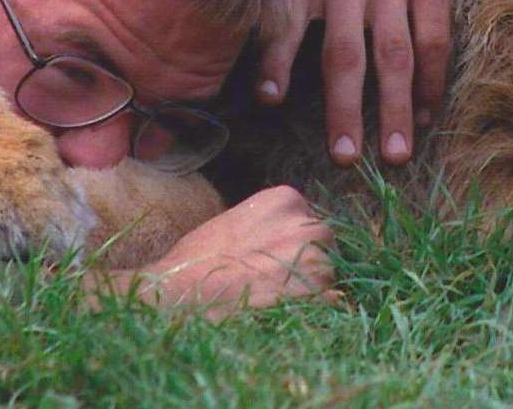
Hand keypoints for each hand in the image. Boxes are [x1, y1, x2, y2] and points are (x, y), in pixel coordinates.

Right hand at [112, 186, 335, 318]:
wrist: (183, 294)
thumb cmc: (199, 261)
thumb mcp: (236, 223)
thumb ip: (268, 227)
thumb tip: (283, 243)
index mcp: (288, 200)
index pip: (305, 222)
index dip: (288, 245)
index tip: (268, 260)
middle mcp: (311, 224)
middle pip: (322, 246)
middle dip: (303, 265)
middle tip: (269, 283)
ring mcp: (320, 260)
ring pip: (326, 276)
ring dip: (307, 290)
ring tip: (269, 299)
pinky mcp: (321, 296)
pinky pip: (329, 304)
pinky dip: (311, 311)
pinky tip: (279, 312)